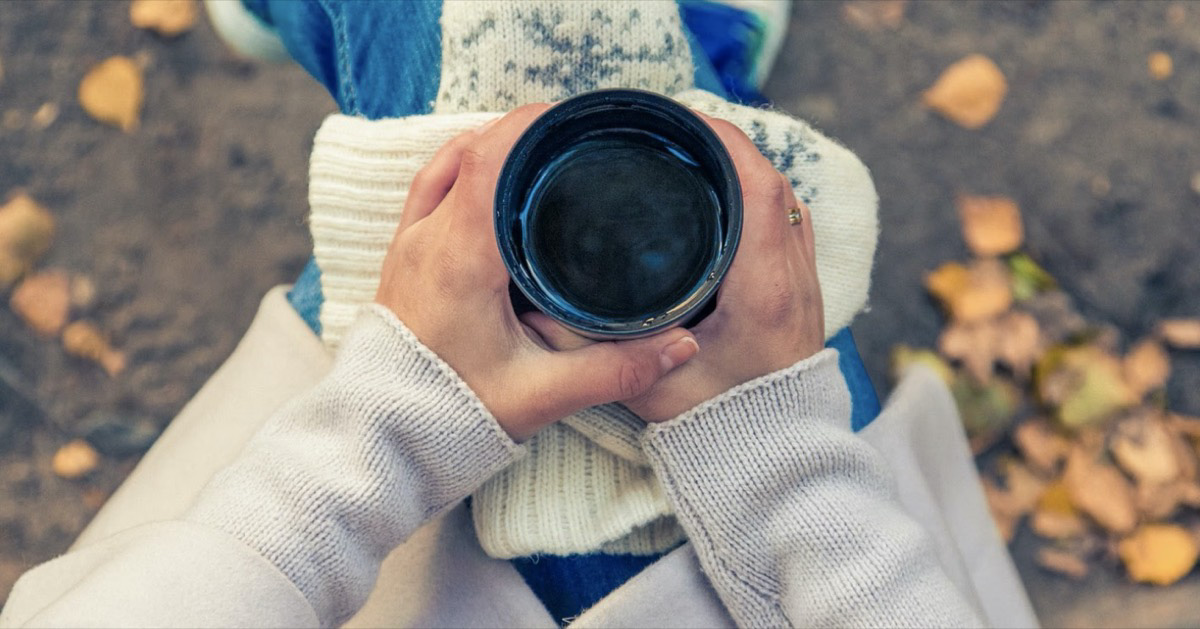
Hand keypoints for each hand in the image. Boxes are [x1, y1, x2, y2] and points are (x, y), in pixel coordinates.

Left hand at [374, 105, 699, 440]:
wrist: (383, 439)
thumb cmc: (452, 416)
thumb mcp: (542, 395)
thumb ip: (615, 369)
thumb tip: (683, 345)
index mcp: (460, 257)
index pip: (489, 160)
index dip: (529, 126)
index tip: (574, 117)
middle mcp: (427, 239)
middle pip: (471, 150)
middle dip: (522, 132)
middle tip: (574, 135)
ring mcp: (408, 246)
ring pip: (446, 165)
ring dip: (490, 147)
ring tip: (541, 150)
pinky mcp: (402, 260)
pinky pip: (429, 190)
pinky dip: (463, 170)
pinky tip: (495, 182)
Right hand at [523, 113, 824, 421]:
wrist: (776, 458)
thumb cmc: (719, 426)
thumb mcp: (646, 388)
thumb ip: (592, 351)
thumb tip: (536, 311)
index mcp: (761, 288)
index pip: (756, 186)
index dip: (720, 140)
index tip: (677, 120)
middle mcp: (792, 276)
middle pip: (771, 180)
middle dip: (724, 145)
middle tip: (671, 133)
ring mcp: (804, 284)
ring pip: (784, 199)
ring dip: (743, 170)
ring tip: (691, 156)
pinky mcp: (803, 294)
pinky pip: (789, 223)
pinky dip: (758, 199)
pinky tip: (721, 202)